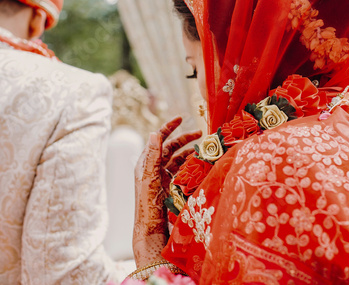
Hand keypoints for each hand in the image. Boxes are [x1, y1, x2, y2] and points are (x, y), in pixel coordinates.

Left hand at [133, 116, 201, 266]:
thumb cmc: (148, 204)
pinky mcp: (171, 188)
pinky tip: (201, 165)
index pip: (157, 139)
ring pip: (178, 160)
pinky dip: (191, 166)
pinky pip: (182, 172)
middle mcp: (154, 169)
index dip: (168, 127)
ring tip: (203, 150)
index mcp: (146, 163)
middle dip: (184, 139)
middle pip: (170, 148)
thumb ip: (153, 155)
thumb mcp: (150, 177)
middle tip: (200, 134)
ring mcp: (163, 178)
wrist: (151, 230)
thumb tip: (154, 132)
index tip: (181, 118)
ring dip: (190, 153)